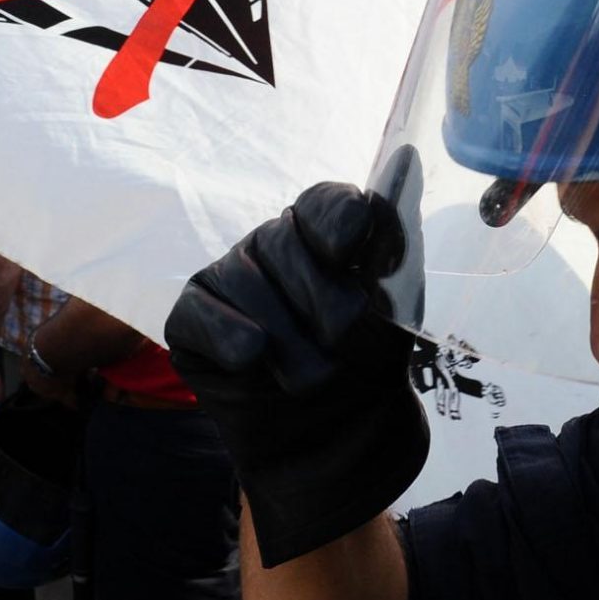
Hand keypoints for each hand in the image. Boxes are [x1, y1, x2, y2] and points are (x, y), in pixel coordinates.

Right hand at [165, 183, 426, 566]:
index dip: (337, 222)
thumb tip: (406, 159)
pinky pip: (203, 313)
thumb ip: (394, 237)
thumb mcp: (395, 304)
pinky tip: (253, 356)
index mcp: (326, 230)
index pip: (325, 203)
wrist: (336, 441)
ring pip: (248, 282)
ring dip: (287, 339)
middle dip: (321, 299)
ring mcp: (229, 276)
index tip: (351, 252)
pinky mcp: (192, 317)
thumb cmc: (367, 362)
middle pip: (286, 242)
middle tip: (342, 343)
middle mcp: (274, 241)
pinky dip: (230, 334)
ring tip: (315, 379)